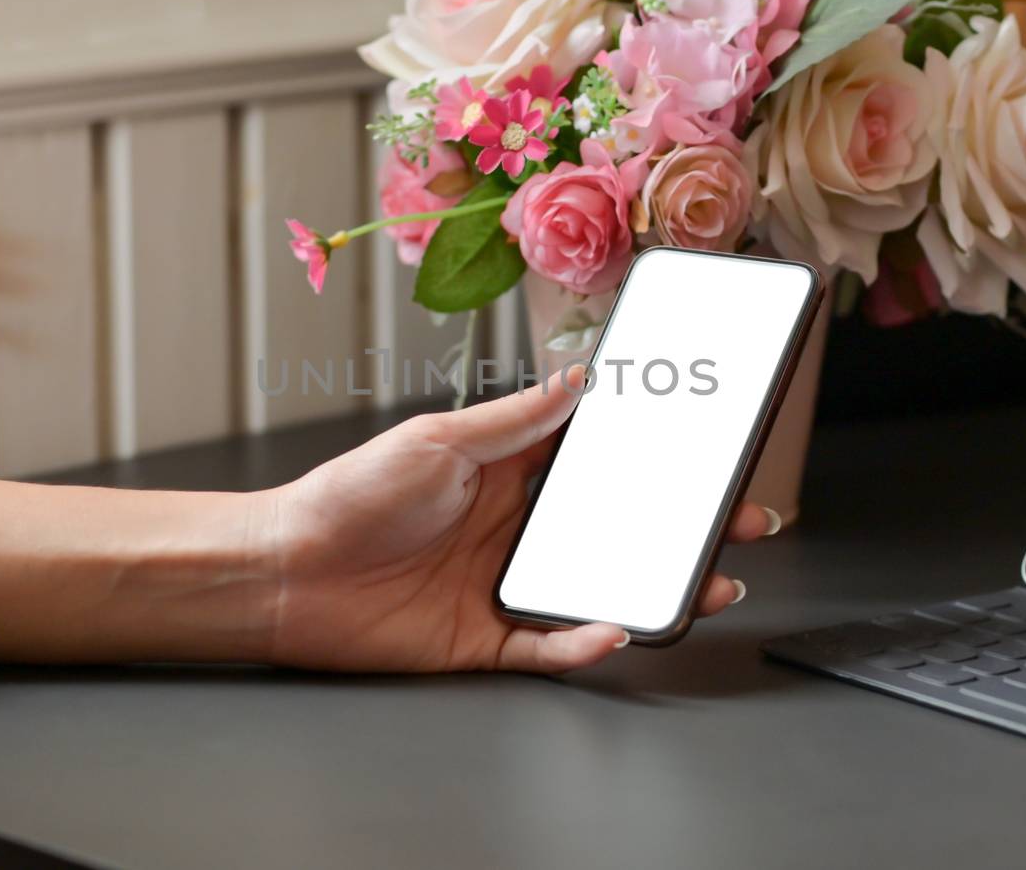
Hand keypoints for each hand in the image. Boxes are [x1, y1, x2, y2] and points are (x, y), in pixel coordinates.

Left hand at [262, 378, 779, 673]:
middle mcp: (515, 527)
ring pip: (601, 588)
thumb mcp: (437, 441)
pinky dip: (586, 644)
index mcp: (507, 472)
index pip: (598, 460)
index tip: (709, 445)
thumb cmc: (346, 496)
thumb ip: (514, 419)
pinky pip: (550, 647)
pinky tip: (617, 629)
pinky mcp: (484, 639)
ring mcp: (504, 584)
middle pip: (617, 527)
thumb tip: (581, 379)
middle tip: (743, 516)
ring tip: (712, 580)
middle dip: (684, 524)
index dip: (655, 455)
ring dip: (658, 585)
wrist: (281, 572)